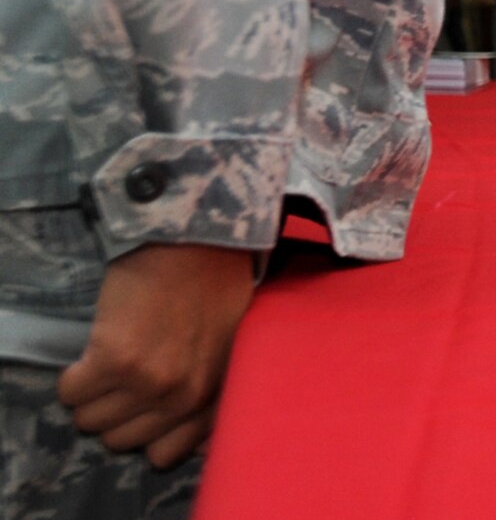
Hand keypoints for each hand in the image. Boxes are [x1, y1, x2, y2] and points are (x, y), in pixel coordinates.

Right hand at [58, 243, 255, 468]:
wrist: (199, 236)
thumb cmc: (214, 281)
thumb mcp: (230, 344)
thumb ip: (212, 391)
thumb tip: (195, 440)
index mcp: (211, 394)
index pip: (163, 454)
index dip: (144, 429)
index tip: (141, 405)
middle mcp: (181, 396)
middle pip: (118, 439)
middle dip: (115, 409)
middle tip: (124, 371)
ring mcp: (148, 381)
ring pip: (89, 420)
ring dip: (92, 392)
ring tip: (111, 355)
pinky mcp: (114, 360)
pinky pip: (70, 393)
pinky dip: (73, 374)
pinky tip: (96, 345)